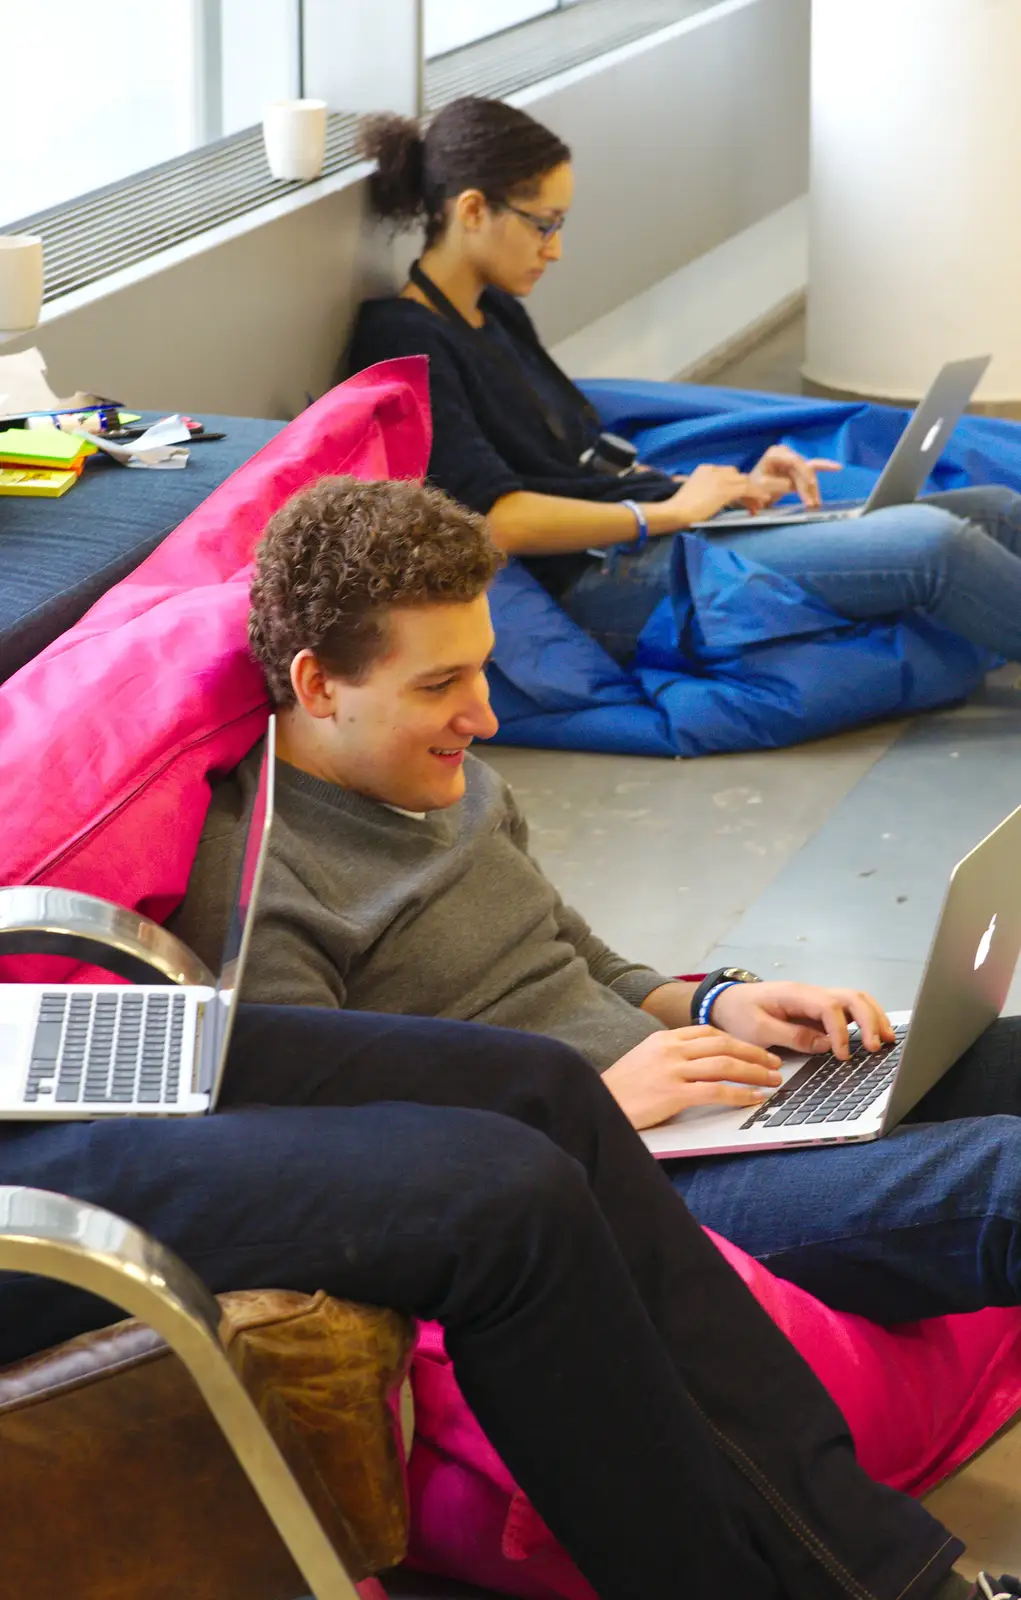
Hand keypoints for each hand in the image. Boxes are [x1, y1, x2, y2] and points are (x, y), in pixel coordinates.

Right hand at [602, 1026, 782, 1130]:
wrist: (595, 1103)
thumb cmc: (620, 1089)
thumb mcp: (644, 1060)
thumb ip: (670, 1056)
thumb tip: (700, 1062)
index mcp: (664, 1039)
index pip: (710, 1033)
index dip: (738, 1041)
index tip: (755, 1051)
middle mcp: (671, 1050)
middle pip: (724, 1045)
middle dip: (754, 1054)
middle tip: (774, 1064)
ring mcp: (672, 1070)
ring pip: (725, 1065)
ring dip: (754, 1072)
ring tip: (772, 1080)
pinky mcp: (673, 1093)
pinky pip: (716, 1090)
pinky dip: (740, 1094)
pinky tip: (754, 1098)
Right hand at [647, 464, 788, 531]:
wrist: (676, 511)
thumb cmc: (680, 509)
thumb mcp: (695, 493)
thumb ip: (707, 491)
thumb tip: (717, 500)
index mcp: (705, 469)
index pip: (728, 474)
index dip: (737, 484)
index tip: (742, 495)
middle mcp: (714, 470)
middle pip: (738, 476)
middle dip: (748, 488)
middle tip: (754, 501)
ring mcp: (720, 479)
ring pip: (744, 482)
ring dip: (754, 493)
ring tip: (760, 504)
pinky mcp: (725, 489)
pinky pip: (747, 489)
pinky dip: (756, 495)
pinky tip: (761, 502)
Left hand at [710, 981, 895, 1059]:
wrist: (727, 1001)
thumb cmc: (739, 1013)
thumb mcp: (758, 1031)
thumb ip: (792, 1037)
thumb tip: (825, 1045)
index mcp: (795, 995)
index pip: (829, 1008)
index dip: (840, 1032)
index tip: (841, 1056)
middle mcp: (810, 993)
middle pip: (851, 997)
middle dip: (869, 1020)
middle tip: (878, 1046)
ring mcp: (816, 999)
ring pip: (854, 1000)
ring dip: (873, 1017)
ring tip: (887, 1040)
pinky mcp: (817, 1008)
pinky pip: (847, 1009)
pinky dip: (865, 1019)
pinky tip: (874, 1035)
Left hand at [749, 446, 840, 508]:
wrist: (751, 492)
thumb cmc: (753, 488)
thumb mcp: (762, 487)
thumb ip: (776, 484)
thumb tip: (790, 484)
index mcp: (775, 454)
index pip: (794, 461)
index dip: (804, 473)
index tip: (811, 486)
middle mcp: (786, 454)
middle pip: (803, 469)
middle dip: (809, 486)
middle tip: (812, 503)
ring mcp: (792, 461)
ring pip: (808, 474)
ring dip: (812, 490)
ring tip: (815, 504)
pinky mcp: (798, 470)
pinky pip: (812, 472)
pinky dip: (820, 478)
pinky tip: (838, 467)